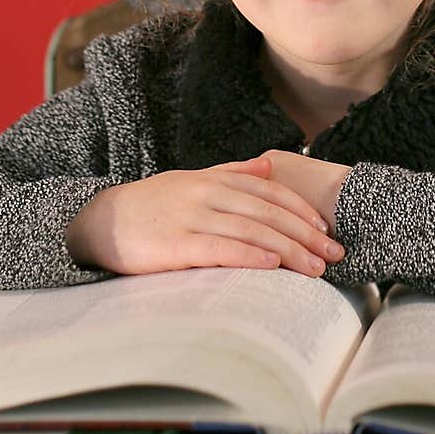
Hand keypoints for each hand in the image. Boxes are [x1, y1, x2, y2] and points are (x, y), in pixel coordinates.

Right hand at [65, 156, 344, 277]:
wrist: (100, 220)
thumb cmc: (151, 204)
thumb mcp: (191, 180)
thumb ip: (231, 172)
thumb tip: (268, 166)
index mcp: (215, 179)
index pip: (270, 192)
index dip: (301, 209)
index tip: (327, 228)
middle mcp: (208, 193)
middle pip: (268, 212)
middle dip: (306, 234)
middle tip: (334, 253)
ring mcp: (193, 217)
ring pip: (252, 230)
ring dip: (290, 249)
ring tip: (316, 267)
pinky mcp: (176, 244)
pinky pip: (221, 248)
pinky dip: (250, 254)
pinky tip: (273, 264)